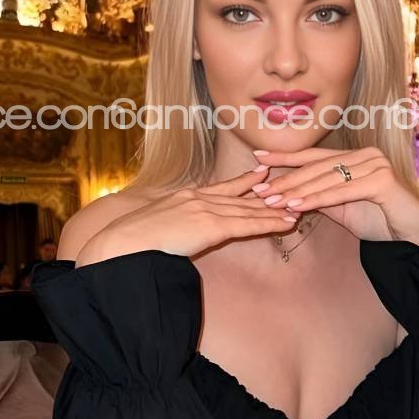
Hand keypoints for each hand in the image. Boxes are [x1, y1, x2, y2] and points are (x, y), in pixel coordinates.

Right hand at [77, 165, 297, 263]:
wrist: (122, 244)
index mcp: (184, 197)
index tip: (261, 174)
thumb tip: (175, 235)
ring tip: (297, 208)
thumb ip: (171, 225)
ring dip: (274, 210)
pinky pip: (247, 224)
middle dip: (267, 195)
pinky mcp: (210, 225)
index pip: (221, 189)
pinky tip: (286, 222)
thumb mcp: (153, 225)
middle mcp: (197, 198)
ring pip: (248, 209)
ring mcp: (205, 209)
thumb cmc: (130, 242)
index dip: (244, 182)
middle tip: (290, 189)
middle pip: (240, 196)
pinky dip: (269, 223)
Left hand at [248, 146, 418, 250]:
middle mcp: (367, 155)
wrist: (415, 240)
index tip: (257, 159)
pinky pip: (342, 191)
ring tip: (272, 200)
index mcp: (357, 156)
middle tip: (259, 189)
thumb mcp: (342, 206)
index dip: (285, 158)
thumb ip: (320, 195)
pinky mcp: (383, 181)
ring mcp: (376, 165)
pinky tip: (296, 207)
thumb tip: (287, 192)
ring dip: (297, 191)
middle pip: (318, 167)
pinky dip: (317, 200)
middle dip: (286, 179)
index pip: (315, 156)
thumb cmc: (380, 222)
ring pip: (327, 178)